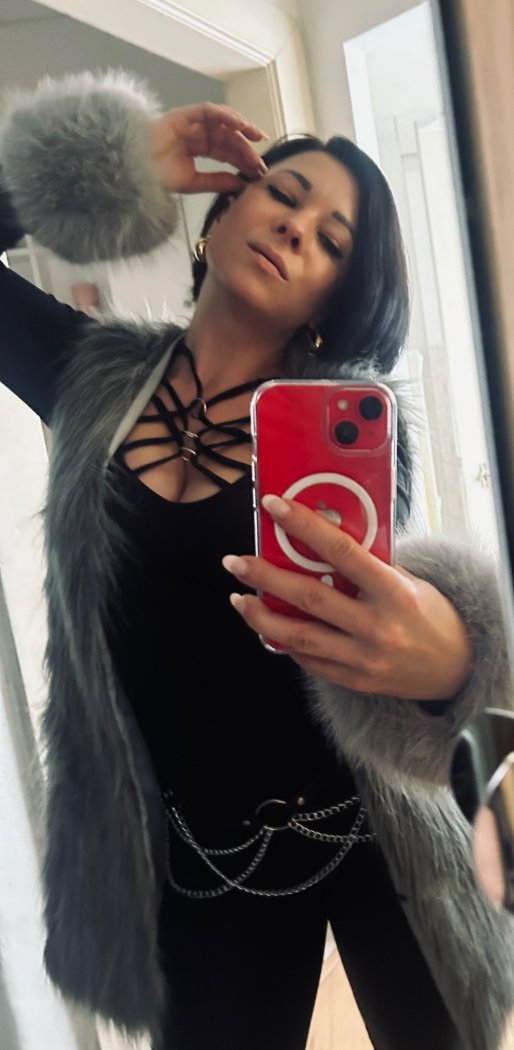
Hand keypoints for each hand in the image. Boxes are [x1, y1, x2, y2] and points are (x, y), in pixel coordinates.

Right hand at [149, 102, 268, 194]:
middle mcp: (195, 133)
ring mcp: (189, 123)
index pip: (226, 151)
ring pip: (222, 121)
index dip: (243, 160)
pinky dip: (227, 116)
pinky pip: (209, 111)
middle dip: (245, 148)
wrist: (134, 173)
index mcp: (197, 148)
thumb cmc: (156, 178)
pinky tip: (241, 126)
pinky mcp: (183, 115)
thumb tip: (240, 183)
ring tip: (257, 138)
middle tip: (259, 162)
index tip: (258, 171)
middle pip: (228, 137)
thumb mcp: (193, 182)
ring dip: (241, 128)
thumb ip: (217, 181)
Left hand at [222, 495, 472, 700]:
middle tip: (236, 562)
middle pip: (309, 597)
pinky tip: (268, 628)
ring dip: (261, 617)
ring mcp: (363, 658)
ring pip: (299, 636)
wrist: (457, 668)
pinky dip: (286, 642)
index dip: (304, 526)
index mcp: (394, 592)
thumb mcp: (409, 581)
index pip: (341, 551)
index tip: (276, 507)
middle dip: (265, 577)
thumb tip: (322, 539)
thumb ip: (369, 566)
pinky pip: (310, 660)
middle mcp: (376, 626)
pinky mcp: (354, 679)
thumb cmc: (432, 616)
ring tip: (239, 598)